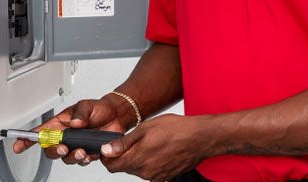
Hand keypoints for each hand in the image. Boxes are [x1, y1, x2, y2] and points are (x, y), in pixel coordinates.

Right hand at [11, 93, 133, 166]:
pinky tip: (91, 153)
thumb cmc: (98, 109)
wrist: (116, 116)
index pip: (40, 133)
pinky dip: (85, 159)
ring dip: (72, 157)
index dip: (26, 139)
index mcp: (60, 124)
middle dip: (55, 151)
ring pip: (66, 158)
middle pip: (50, 149)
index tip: (18, 145)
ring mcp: (75, 146)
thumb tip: (75, 123)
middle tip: (63, 148)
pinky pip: (81, 161)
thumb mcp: (87, 106)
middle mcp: (65, 136)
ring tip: (82, 152)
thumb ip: (80, 114)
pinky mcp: (87, 152)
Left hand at [99, 114, 214, 180]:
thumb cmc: (176, 130)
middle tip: (133, 141)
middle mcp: (146, 172)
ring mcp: (157, 177)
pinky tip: (159, 150)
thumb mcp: (144, 129)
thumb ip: (123, 143)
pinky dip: (150, 163)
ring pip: (138, 170)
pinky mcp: (166, 177)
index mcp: (137, 160)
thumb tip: (106, 150)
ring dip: (138, 159)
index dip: (107, 157)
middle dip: (124, 156)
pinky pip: (151, 172)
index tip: (109, 148)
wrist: (201, 138)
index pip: (111, 167)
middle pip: (125, 168)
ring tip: (150, 143)